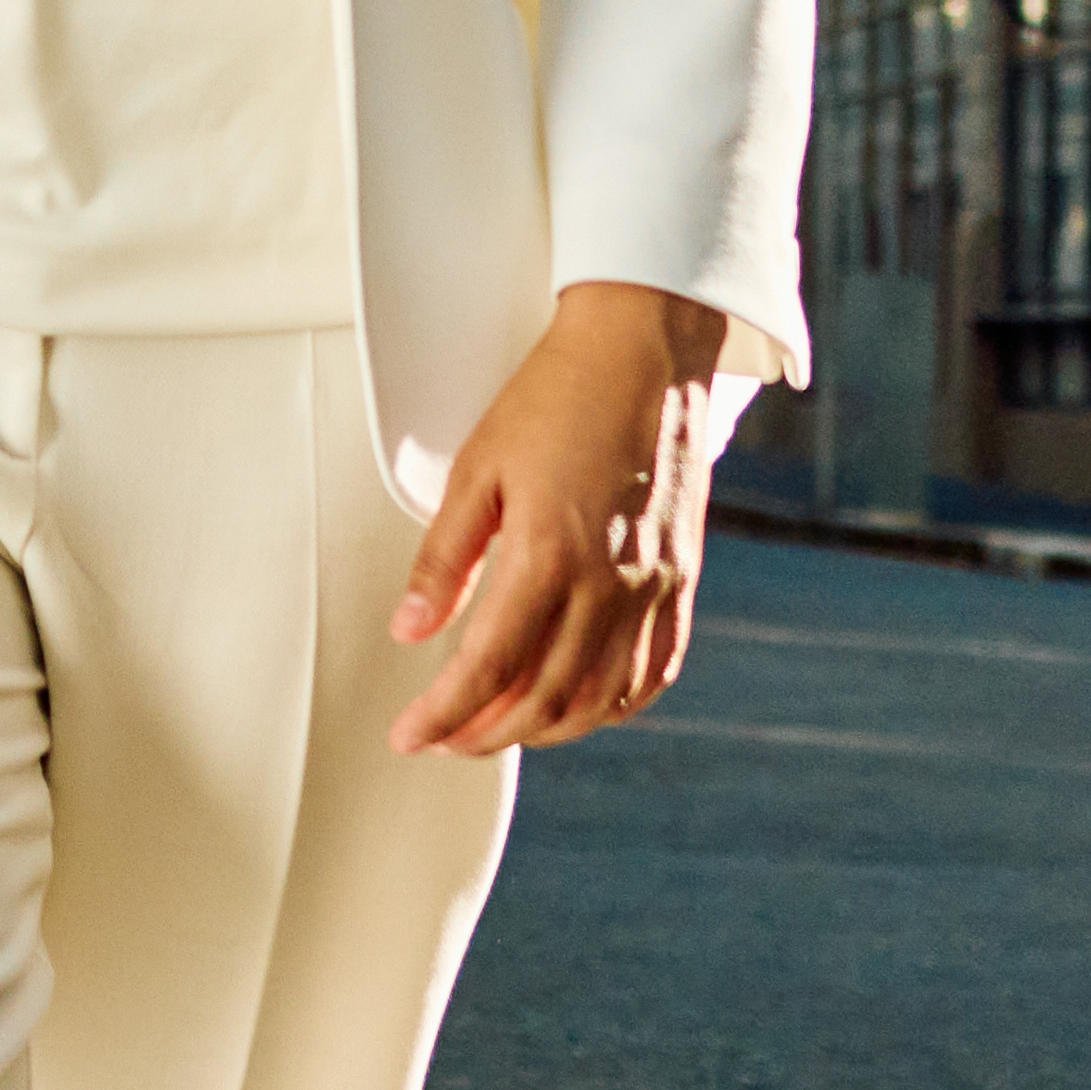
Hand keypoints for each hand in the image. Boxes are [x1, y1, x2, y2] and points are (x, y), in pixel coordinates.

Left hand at [390, 281, 724, 755]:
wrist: (644, 353)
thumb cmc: (556, 398)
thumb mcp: (477, 470)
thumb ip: (444, 560)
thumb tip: (410, 631)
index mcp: (548, 555)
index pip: (486, 669)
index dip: (442, 715)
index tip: (407, 736)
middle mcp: (608, 585)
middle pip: (542, 700)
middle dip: (484, 733)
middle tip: (442, 736)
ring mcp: (653, 589)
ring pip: (599, 700)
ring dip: (544, 730)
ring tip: (497, 727)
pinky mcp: (682, 583)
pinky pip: (652, 674)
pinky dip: (610, 707)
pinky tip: (577, 708)